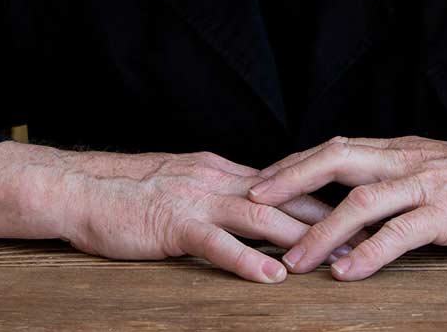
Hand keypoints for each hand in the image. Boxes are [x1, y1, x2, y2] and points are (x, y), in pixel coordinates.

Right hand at [59, 149, 342, 282]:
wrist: (83, 187)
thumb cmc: (130, 192)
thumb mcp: (184, 183)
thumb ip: (219, 192)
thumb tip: (254, 205)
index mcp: (221, 171)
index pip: (283, 183)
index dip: (320, 199)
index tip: (355, 212)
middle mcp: (217, 180)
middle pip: (283, 197)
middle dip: (326, 218)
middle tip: (364, 236)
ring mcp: (197, 200)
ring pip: (260, 216)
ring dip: (300, 238)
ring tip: (334, 259)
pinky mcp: (174, 224)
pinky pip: (217, 242)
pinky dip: (247, 258)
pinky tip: (273, 276)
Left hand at [248, 135, 446, 280]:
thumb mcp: (431, 167)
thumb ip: (393, 176)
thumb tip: (351, 194)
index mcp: (397, 149)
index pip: (334, 149)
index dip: (295, 163)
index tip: (261, 179)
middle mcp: (405, 160)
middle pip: (337, 160)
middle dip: (291, 180)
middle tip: (254, 203)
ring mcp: (427, 185)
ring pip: (363, 201)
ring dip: (323, 230)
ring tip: (294, 260)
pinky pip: (402, 232)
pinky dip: (370, 253)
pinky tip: (347, 274)